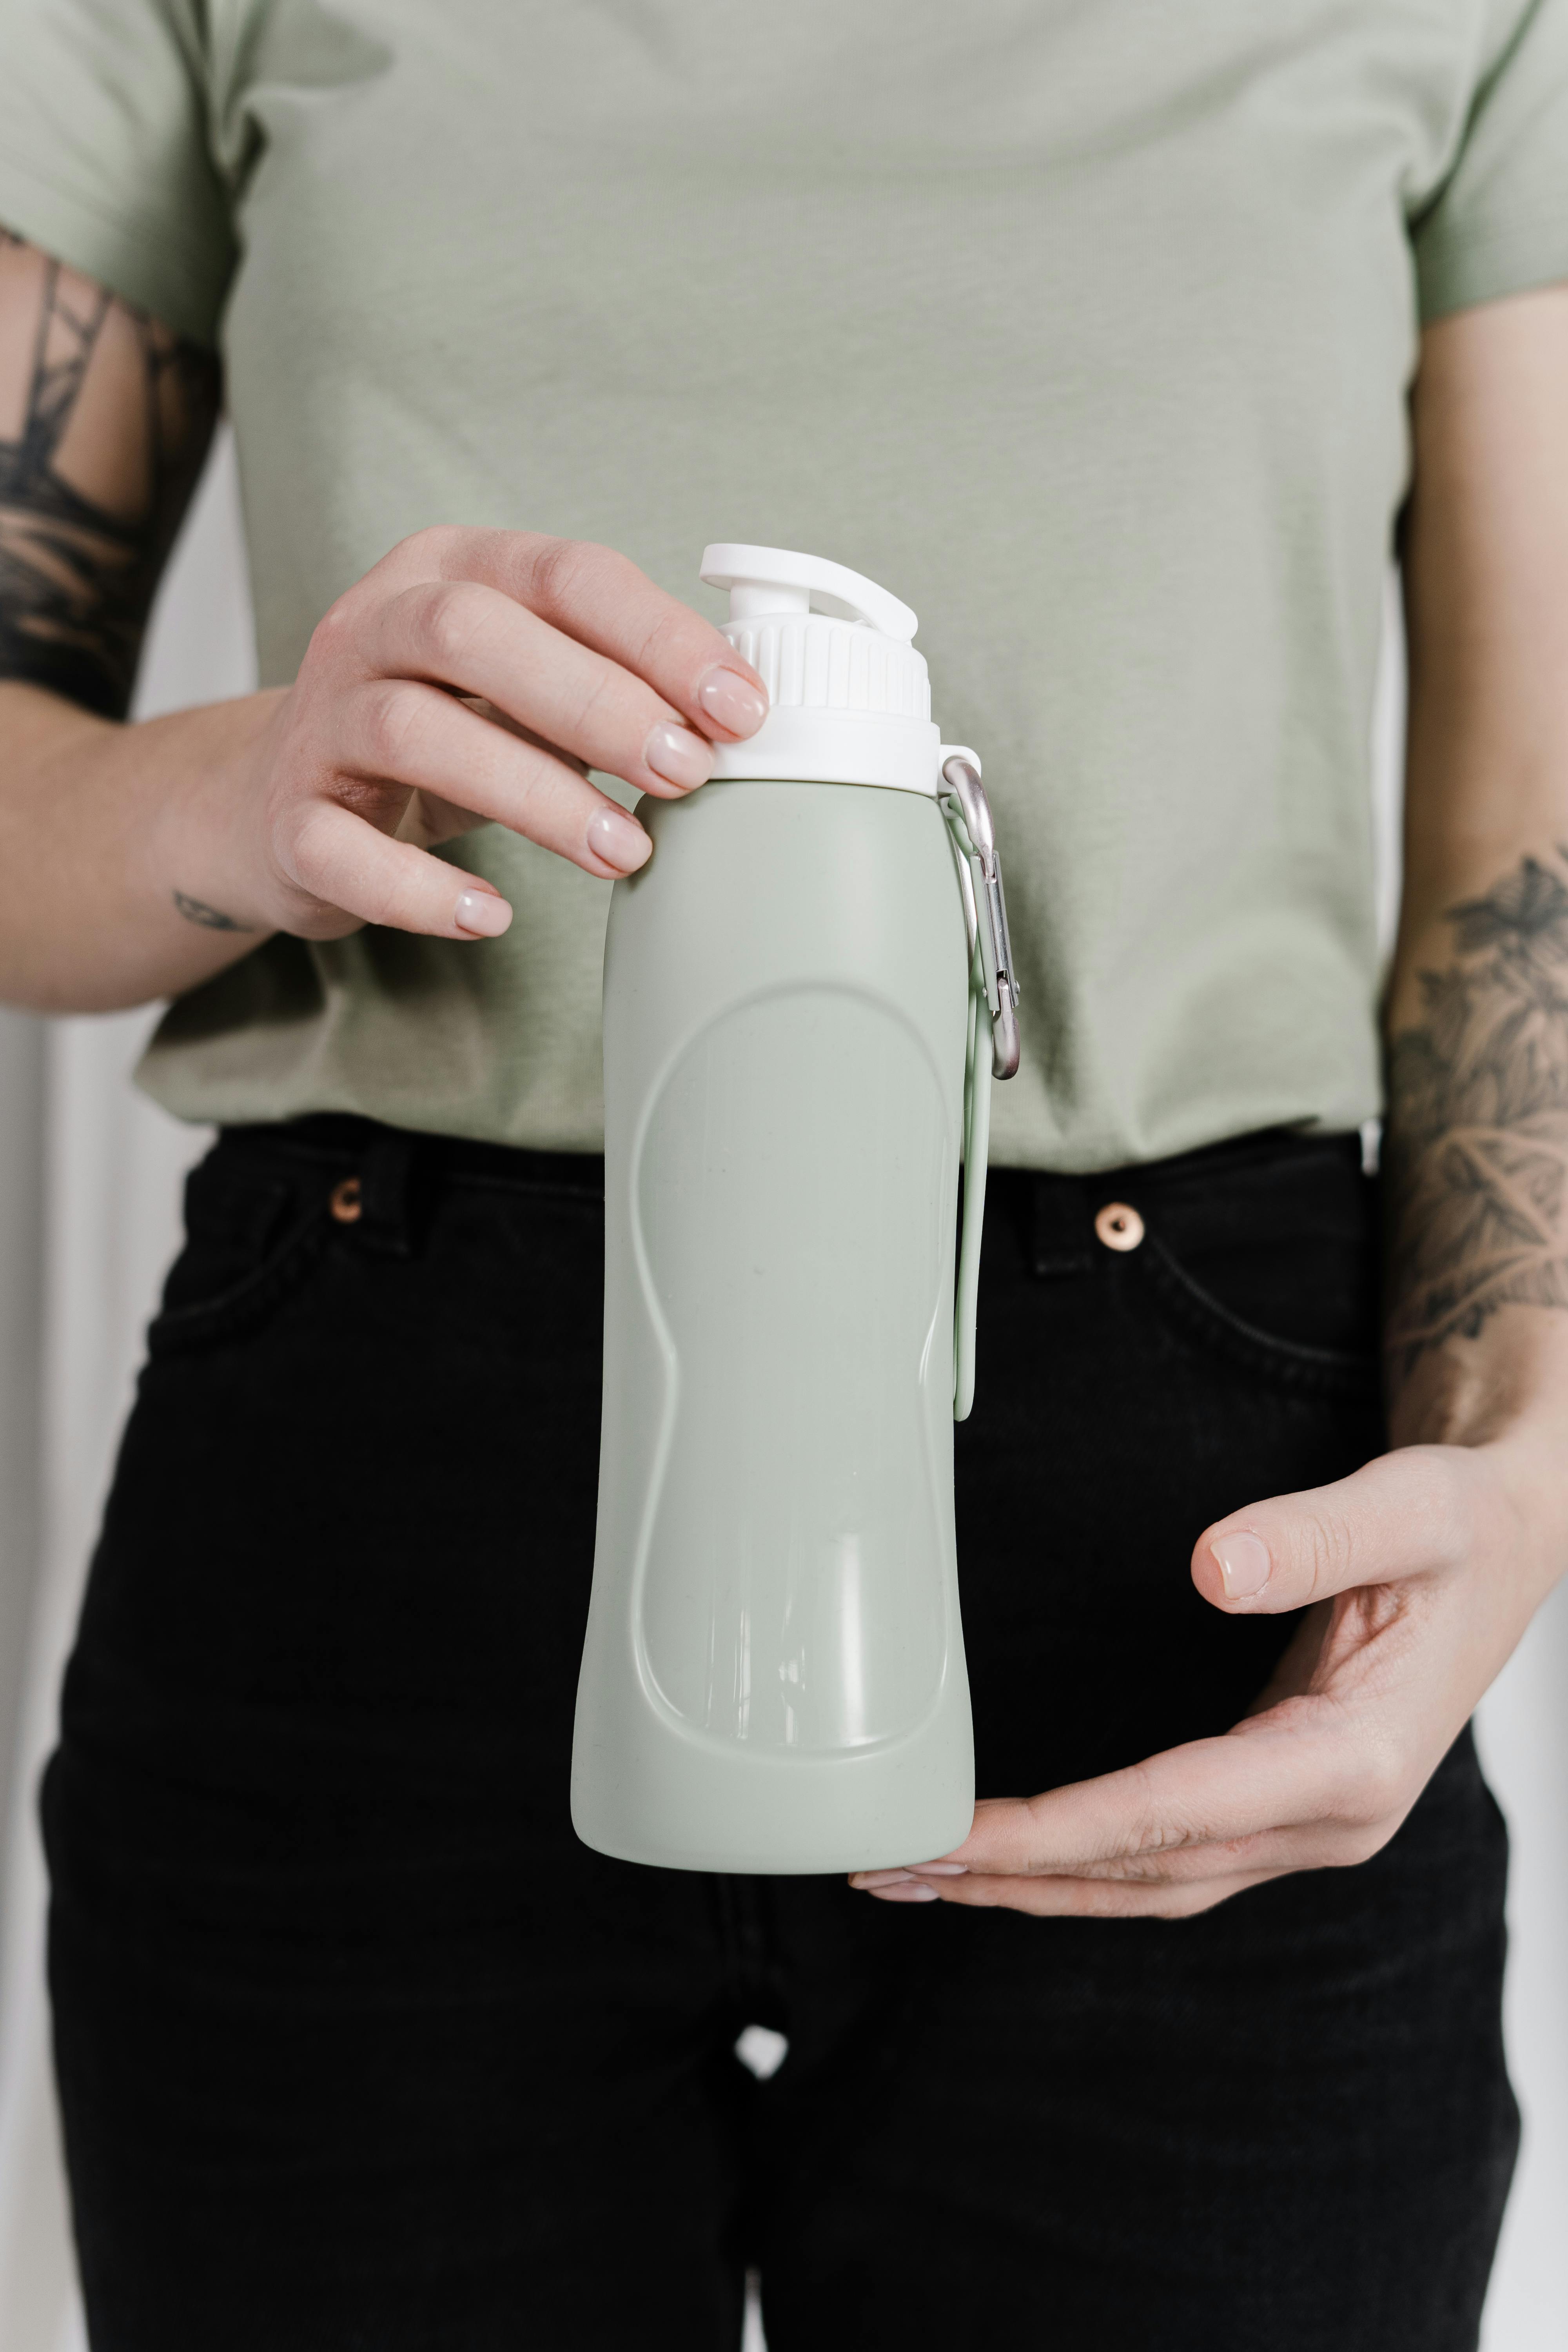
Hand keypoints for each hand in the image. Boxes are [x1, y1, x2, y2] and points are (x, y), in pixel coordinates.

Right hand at [189, 529, 768, 943]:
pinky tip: (490, 916)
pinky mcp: (288, 818)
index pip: (564, 574)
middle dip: (598, 703)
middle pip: (474, 632)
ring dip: (535, 796)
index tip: (739, 710)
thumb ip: (608, 684)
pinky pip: (343, 848)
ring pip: (413, 732)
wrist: (279, 797)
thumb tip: (727, 722)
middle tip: (686, 774)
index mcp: (447, 569)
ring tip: (623, 852)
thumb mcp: (523, 686)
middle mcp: (372, 625)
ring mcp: (319, 721)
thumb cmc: (439, 731)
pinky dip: (421, 888)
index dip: (659, 637)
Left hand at [852, 1432, 1565, 1917]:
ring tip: (917, 1872)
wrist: (1508, 1545)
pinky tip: (1010, 1853)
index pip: (1175, 1812)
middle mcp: (1331, 1818)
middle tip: (889, 1862)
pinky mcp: (1281, 1805)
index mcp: (1355, 1760)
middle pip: (1144, 1867)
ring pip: (1148, 1882)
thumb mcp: (1411, 1507)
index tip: (957, 1835)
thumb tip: (1211, 1563)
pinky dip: (1081, 1863)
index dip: (1057, 1830)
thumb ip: (1315, 1534)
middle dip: (1012, 1873)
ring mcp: (1307, 1824)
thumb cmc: (1461, 1523)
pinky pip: (1165, 1857)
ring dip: (1032, 1883)